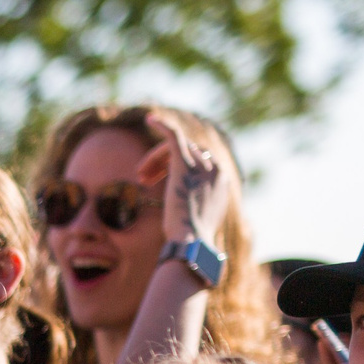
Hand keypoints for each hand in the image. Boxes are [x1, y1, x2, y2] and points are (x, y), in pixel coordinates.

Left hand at [139, 112, 232, 250]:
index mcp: (222, 180)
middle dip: (162, 162)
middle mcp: (215, 169)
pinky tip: (150, 120)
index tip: (154, 182)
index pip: (197, 162)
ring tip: (141, 175)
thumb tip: (187, 211)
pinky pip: (174, 136)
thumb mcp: (196, 219)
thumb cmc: (190, 239)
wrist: (190, 243)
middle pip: (186, 153)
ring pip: (175, 148)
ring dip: (155, 159)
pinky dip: (163, 126)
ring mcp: (201, 165)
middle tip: (143, 178)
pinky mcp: (183, 164)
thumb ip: (195, 204)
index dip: (173, 169)